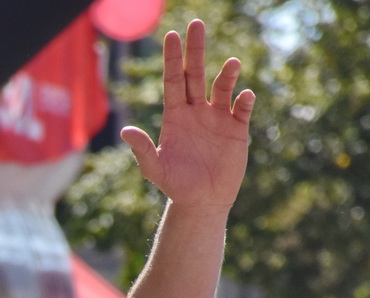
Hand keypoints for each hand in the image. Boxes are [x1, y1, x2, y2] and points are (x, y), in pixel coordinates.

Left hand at [121, 20, 253, 212]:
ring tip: (231, 64)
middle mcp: (196, 110)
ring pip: (222, 88)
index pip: (173, 80)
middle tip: (196, 25)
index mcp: (175, 115)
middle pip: (196, 74)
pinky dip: (244, 101)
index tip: (172, 35)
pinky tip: (244, 96)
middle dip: (195, 50)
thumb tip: (126, 130)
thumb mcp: (155, 169)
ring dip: (226, 76)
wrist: (202, 201)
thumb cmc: (175, 185)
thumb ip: (143, 149)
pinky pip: (242, 110)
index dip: (173, 59)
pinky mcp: (237, 129)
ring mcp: (218, 118)